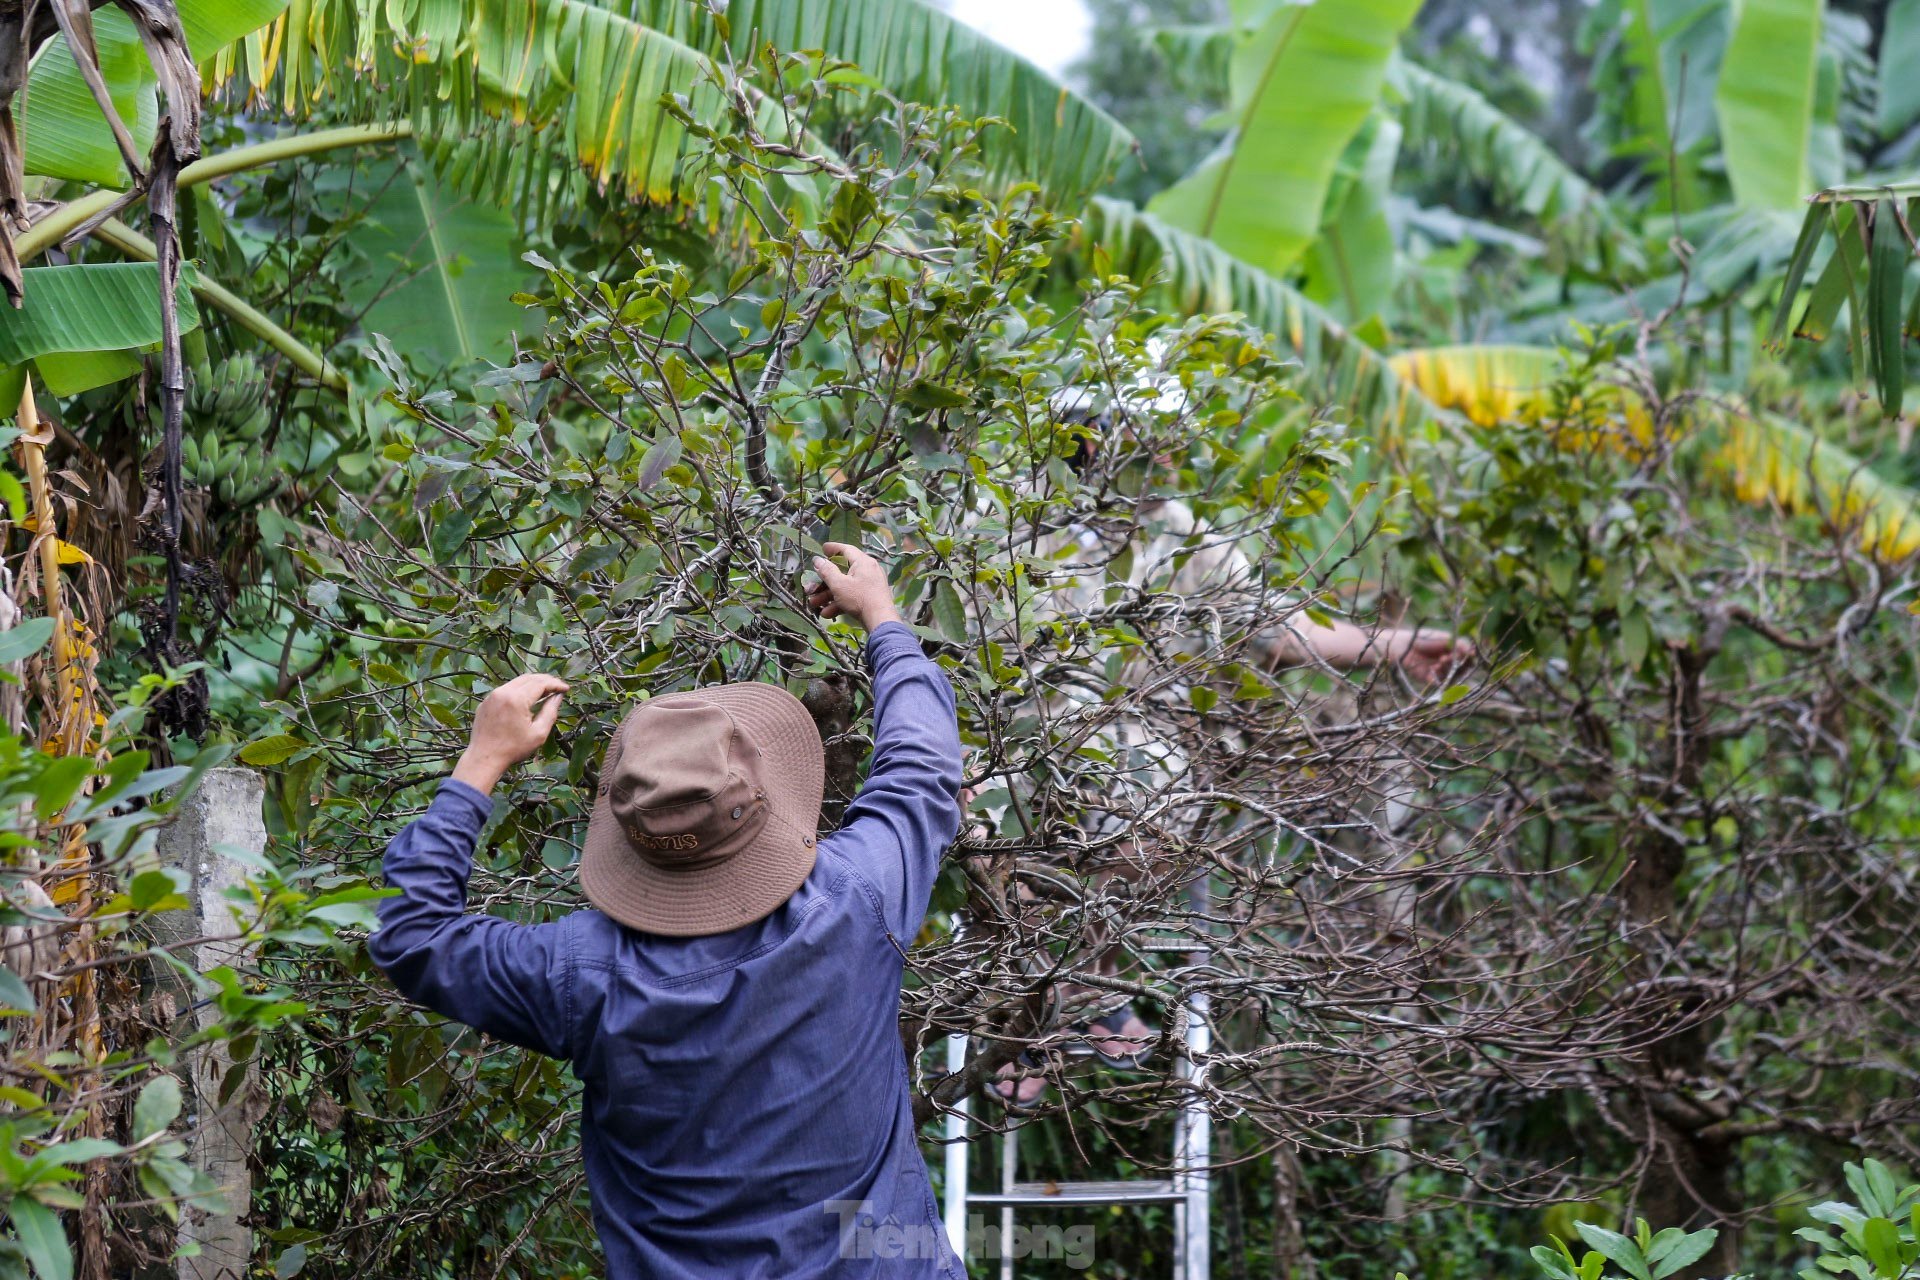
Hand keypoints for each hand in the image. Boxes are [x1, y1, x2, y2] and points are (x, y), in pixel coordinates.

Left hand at [452, 673, 568, 793]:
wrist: (484, 758)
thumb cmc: (514, 748)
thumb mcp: (539, 733)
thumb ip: (550, 711)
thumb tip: (558, 696)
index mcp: (517, 699)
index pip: (541, 683)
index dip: (555, 684)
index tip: (566, 689)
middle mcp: (503, 692)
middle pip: (529, 678)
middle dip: (545, 680)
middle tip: (558, 687)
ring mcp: (492, 696)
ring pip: (516, 682)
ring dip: (532, 683)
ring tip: (545, 691)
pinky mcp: (486, 701)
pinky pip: (506, 689)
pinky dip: (519, 690)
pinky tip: (526, 698)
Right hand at [807, 542, 901, 632]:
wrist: (880, 621)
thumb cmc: (859, 598)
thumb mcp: (839, 584)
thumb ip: (827, 571)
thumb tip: (818, 560)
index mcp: (863, 562)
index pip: (846, 549)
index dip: (833, 548)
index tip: (823, 549)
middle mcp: (868, 570)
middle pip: (842, 572)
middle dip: (824, 582)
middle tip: (811, 587)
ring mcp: (871, 584)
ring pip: (845, 586)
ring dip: (828, 595)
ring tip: (814, 604)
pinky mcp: (871, 597)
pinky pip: (852, 596)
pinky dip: (840, 602)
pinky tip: (827, 613)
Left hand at [1389, 629, 1474, 684]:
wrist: (1405, 645)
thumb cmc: (1425, 638)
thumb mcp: (1444, 639)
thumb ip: (1460, 645)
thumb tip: (1474, 652)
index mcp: (1456, 653)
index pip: (1469, 660)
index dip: (1469, 658)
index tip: (1465, 654)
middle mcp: (1451, 664)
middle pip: (1463, 670)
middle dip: (1457, 664)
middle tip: (1446, 657)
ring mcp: (1442, 672)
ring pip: (1453, 677)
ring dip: (1448, 669)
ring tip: (1440, 660)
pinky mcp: (1431, 680)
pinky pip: (1440, 683)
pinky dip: (1438, 677)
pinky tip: (1433, 668)